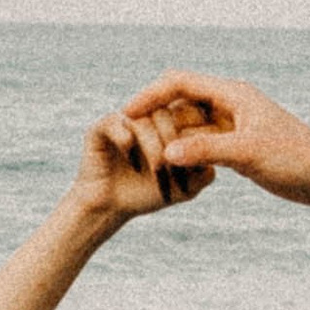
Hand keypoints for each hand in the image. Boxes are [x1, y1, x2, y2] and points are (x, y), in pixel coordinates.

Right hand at [71, 106, 214, 225]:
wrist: (109, 207)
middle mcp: (148, 112)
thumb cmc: (151, 194)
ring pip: (145, 117)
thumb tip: (207, 155)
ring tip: (159, 174)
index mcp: (171, 119)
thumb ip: (203, 173)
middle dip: (174, 140)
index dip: (194, 121)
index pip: (189, 102)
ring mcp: (125, 118)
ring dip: (154, 147)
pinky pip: (116, 123)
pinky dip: (126, 140)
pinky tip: (134, 163)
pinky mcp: (102, 127)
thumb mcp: (186, 189)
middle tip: (176, 167)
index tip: (195, 144)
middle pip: (169, 110)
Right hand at [124, 72, 309, 207]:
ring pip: (189, 126)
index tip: (126, 112)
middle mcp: (230, 104)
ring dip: (169, 137)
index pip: (180, 82)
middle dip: (155, 117)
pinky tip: (170, 169)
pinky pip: (201, 144)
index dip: (150, 94)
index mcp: (232, 94)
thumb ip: (206, 151)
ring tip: (144, 155)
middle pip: (180, 102)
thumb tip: (168, 153)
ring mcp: (233, 126)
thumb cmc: (295, 158)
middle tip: (128, 136)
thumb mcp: (248, 154)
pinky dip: (185, 153)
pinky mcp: (238, 146)